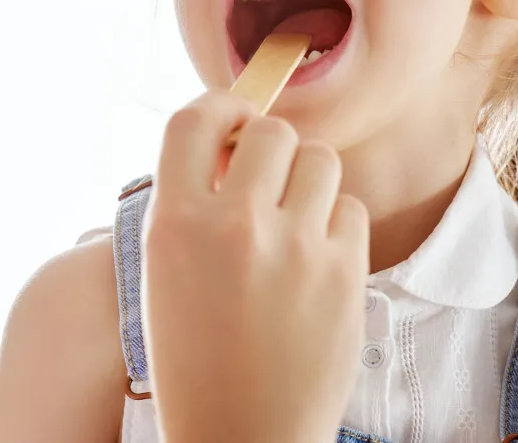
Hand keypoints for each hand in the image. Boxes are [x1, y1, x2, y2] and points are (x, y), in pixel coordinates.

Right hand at [142, 91, 369, 442]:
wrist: (241, 437)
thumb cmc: (196, 358)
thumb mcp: (166, 274)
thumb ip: (192, 204)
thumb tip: (233, 140)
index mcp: (174, 225)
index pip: (193, 118)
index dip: (218, 107)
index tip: (232, 117)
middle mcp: (233, 226)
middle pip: (270, 130)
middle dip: (270, 148)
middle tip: (266, 181)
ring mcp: (294, 249)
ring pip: (320, 160)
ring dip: (308, 180)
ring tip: (294, 222)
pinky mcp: (345, 274)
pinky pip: (351, 208)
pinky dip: (336, 226)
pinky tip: (316, 261)